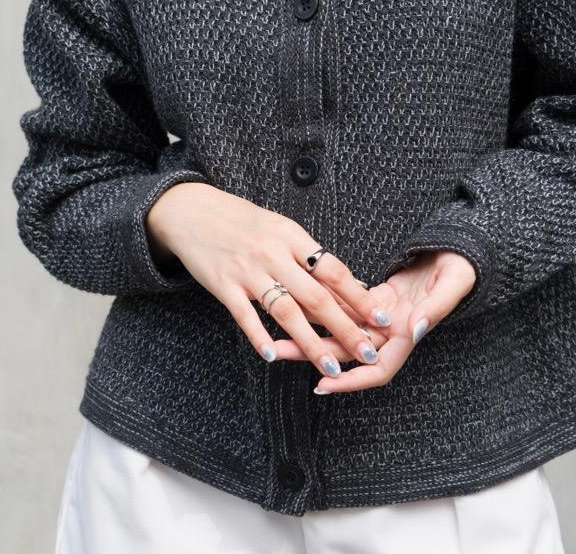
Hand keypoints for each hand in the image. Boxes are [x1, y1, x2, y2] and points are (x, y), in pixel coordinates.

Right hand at [145, 182, 392, 378]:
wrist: (193, 210)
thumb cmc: (243, 222)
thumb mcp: (279, 229)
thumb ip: (307, 257)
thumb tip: (344, 288)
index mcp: (292, 236)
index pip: (334, 270)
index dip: (360, 296)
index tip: (382, 317)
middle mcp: (274, 253)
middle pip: (316, 296)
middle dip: (345, 327)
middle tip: (368, 352)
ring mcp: (247, 270)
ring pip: (285, 311)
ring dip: (310, 342)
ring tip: (331, 366)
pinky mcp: (223, 285)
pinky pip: (244, 315)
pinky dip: (259, 336)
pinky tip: (273, 355)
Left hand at [275, 249, 476, 393]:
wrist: (458, 248)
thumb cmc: (461, 266)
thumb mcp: (453, 284)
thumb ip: (434, 309)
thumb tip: (413, 331)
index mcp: (410, 333)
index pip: (378, 369)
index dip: (352, 381)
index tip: (324, 384)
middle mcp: (392, 330)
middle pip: (348, 352)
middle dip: (314, 355)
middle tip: (278, 351)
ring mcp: (380, 316)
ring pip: (340, 330)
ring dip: (310, 332)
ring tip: (276, 333)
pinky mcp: (374, 298)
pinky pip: (344, 307)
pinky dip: (323, 307)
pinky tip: (297, 304)